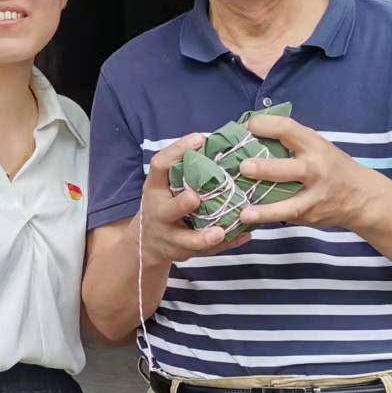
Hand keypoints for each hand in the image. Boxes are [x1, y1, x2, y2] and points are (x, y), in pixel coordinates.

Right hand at [140, 134, 251, 262]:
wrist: (148, 243)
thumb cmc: (163, 202)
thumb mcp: (164, 183)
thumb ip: (182, 167)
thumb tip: (213, 139)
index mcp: (155, 188)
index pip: (159, 166)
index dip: (176, 152)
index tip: (199, 139)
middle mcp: (159, 213)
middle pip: (167, 210)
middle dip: (181, 205)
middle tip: (195, 197)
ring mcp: (170, 237)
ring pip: (186, 241)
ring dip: (203, 237)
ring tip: (220, 232)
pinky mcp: (184, 253)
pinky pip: (207, 253)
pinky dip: (227, 244)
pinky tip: (243, 235)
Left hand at [237, 113, 389, 230]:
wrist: (361, 196)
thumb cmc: (331, 165)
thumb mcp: (317, 146)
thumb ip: (291, 141)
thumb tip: (251, 134)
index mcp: (314, 145)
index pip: (288, 130)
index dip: (266, 126)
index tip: (247, 127)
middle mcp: (315, 170)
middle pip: (290, 169)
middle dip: (265, 169)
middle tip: (244, 167)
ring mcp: (314, 196)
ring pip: (289, 203)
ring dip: (266, 209)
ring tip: (245, 212)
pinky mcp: (310, 215)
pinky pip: (286, 216)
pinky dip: (267, 218)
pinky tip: (248, 218)